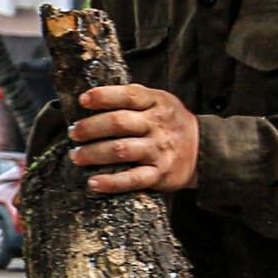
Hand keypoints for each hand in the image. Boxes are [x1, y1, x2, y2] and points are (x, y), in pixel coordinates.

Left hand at [68, 83, 199, 194]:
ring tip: (76, 156)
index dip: (103, 96)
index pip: (128, 95)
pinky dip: (111, 182)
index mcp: (156, 102)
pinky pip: (133, 179)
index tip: (83, 100)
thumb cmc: (168, 123)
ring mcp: (159, 150)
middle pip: (119, 123)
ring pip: (121, 150)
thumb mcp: (158, 101)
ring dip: (94, 153)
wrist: (203, 149)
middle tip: (74, 133)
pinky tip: (93, 182)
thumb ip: (132, 97)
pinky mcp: (160, 174)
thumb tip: (91, 97)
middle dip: (90, 128)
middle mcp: (158, 125)